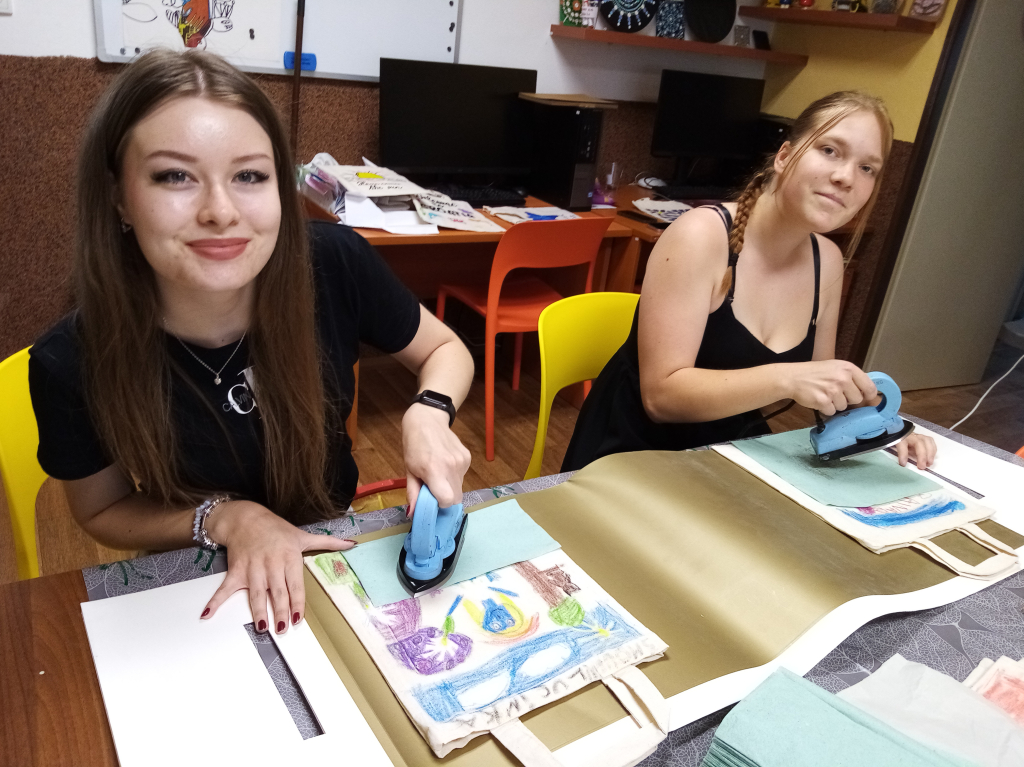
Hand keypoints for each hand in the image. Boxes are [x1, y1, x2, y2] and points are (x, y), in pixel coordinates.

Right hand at [200, 500, 353, 632]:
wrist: (246, 518)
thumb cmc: (276, 529)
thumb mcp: (303, 535)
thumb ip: (328, 542)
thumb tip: (352, 543)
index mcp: (289, 557)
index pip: (295, 585)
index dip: (297, 603)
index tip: (298, 619)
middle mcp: (271, 563)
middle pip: (277, 592)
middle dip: (280, 611)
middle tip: (283, 628)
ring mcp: (252, 568)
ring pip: (256, 593)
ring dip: (258, 610)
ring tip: (261, 626)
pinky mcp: (236, 570)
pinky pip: (225, 588)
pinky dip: (215, 601)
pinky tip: (208, 614)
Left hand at [402, 403, 470, 517]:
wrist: (427, 419)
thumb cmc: (414, 444)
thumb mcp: (409, 469)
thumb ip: (413, 493)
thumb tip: (413, 514)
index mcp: (435, 470)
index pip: (448, 500)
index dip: (440, 505)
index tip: (432, 501)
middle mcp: (452, 467)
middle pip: (456, 498)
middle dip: (445, 499)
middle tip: (434, 490)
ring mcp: (462, 461)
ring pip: (460, 487)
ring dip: (449, 487)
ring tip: (438, 473)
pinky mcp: (468, 457)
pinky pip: (462, 476)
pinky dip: (454, 476)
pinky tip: (445, 463)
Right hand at [785, 360, 876, 415]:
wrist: (792, 377)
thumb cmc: (814, 372)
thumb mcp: (835, 367)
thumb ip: (851, 377)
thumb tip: (868, 393)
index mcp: (848, 368)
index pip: (869, 387)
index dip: (868, 395)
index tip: (865, 398)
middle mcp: (843, 378)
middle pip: (857, 399)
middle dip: (847, 399)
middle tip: (835, 393)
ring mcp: (833, 390)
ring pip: (844, 406)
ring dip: (834, 404)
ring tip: (824, 395)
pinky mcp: (823, 401)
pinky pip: (831, 412)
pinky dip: (825, 409)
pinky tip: (818, 400)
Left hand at [894, 433, 936, 469]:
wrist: (903, 435)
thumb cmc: (900, 443)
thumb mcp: (897, 448)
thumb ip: (900, 454)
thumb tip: (903, 463)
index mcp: (901, 438)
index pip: (902, 444)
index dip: (903, 455)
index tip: (903, 464)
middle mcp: (912, 436)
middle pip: (919, 443)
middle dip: (922, 456)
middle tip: (922, 467)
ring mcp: (920, 436)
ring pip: (927, 442)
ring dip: (930, 454)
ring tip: (929, 464)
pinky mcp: (926, 438)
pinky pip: (932, 443)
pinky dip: (933, 451)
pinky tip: (931, 458)